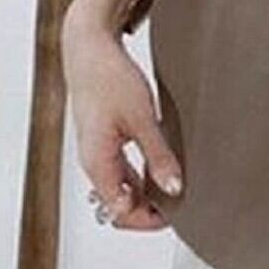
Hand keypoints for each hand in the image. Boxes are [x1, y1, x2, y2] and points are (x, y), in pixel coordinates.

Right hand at [61, 10, 183, 230]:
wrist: (88, 49)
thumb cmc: (108, 79)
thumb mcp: (142, 119)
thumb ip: (158, 156)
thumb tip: (174, 187)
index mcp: (97, 164)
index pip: (120, 212)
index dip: (149, 218)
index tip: (177, 211)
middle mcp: (94, 163)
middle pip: (119, 204)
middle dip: (149, 210)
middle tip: (180, 201)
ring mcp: (98, 153)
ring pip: (121, 188)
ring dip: (146, 192)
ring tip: (175, 183)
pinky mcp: (103, 140)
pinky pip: (121, 170)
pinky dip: (140, 175)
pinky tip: (161, 166)